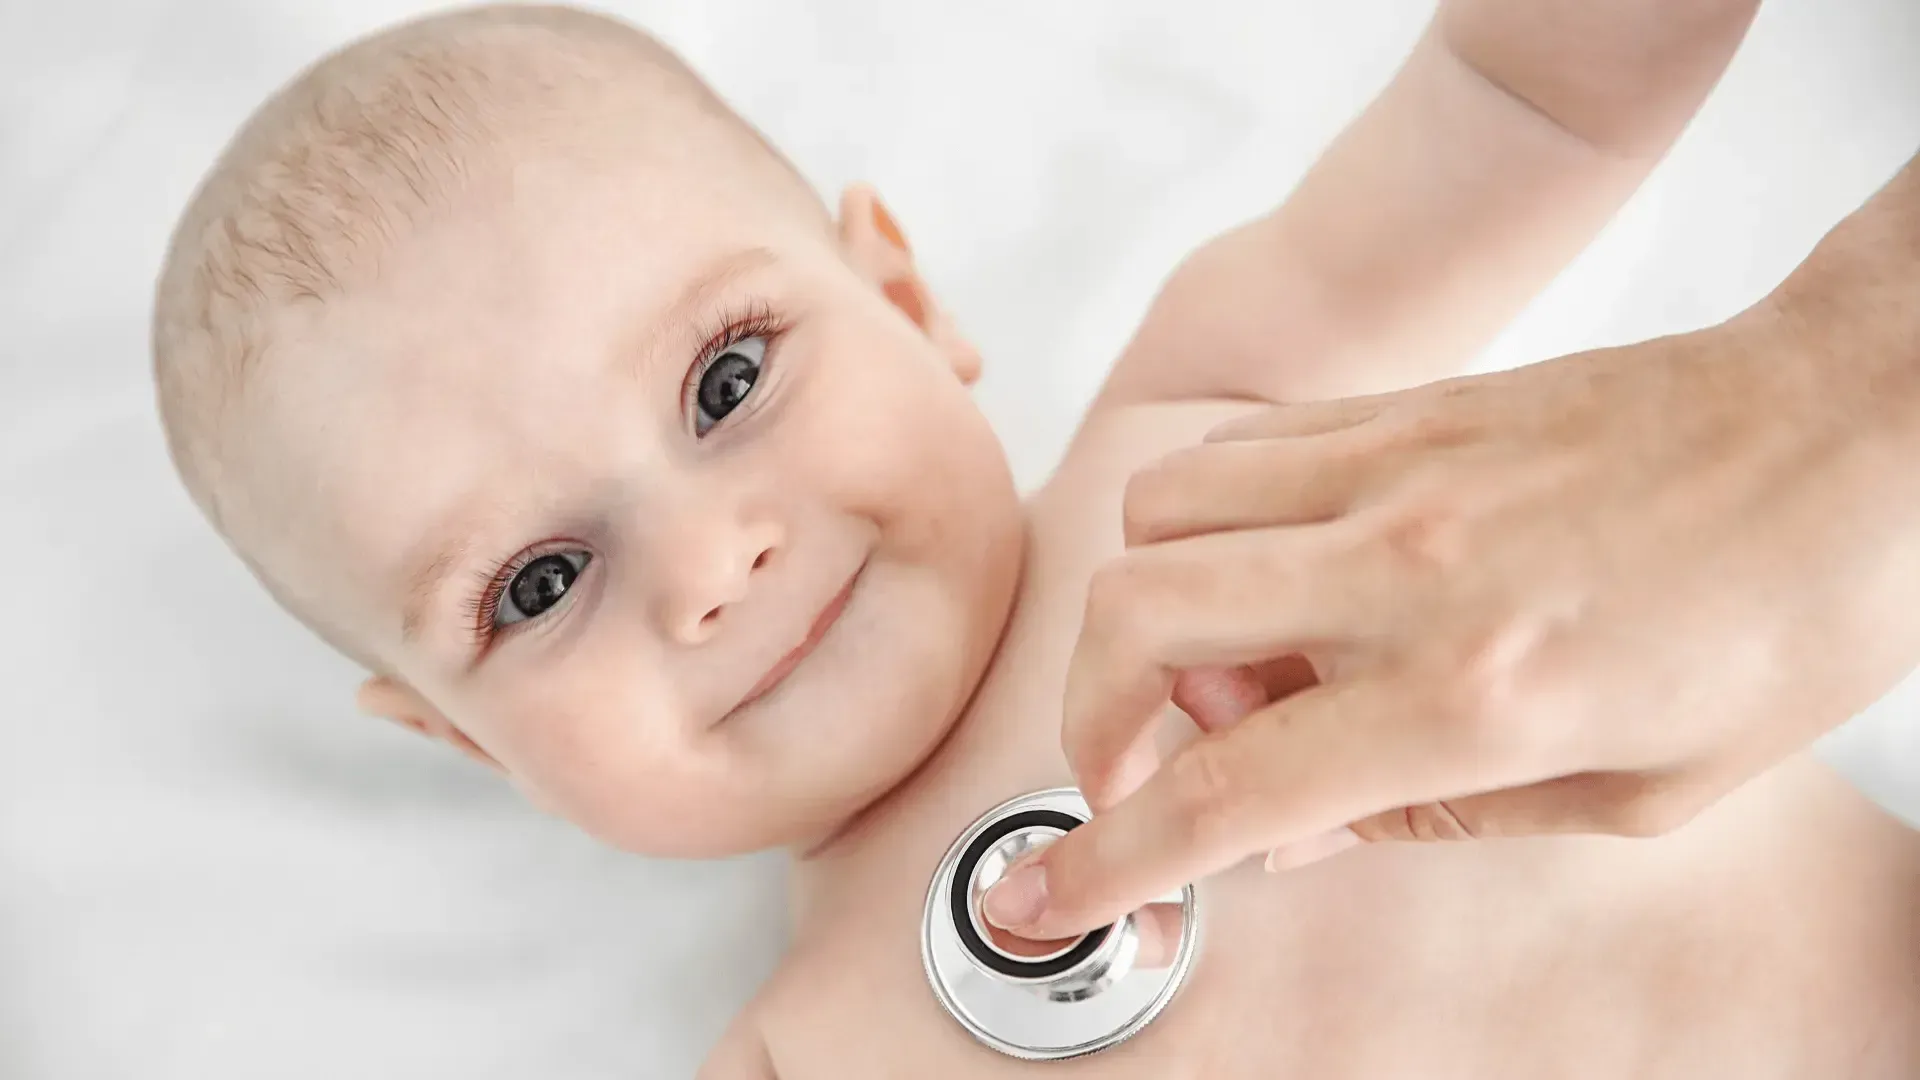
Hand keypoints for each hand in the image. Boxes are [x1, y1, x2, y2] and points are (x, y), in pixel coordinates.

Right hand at [983, 303, 1919, 941]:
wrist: (1860, 430)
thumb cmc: (1787, 612)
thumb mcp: (1638, 787)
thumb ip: (1437, 815)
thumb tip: (1295, 827)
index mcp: (1476, 692)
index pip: (1227, 789)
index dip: (1110, 859)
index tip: (1043, 897)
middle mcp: (1406, 566)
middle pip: (1133, 618)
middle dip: (1089, 718)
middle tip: (1144, 767)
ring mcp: (1396, 466)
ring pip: (1159, 514)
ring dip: (1149, 609)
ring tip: (1239, 663)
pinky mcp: (1407, 405)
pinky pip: (1241, 450)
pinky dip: (1213, 523)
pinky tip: (1287, 572)